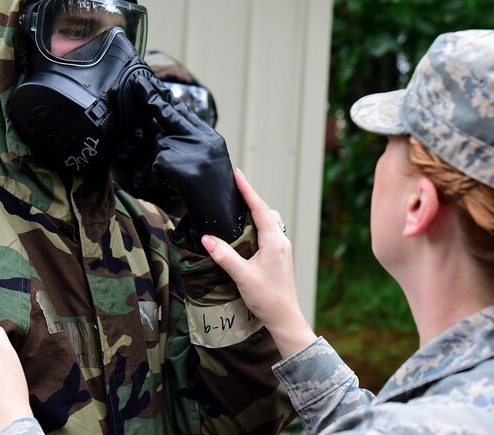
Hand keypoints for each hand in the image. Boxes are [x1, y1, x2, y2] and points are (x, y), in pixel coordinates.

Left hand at [129, 73, 246, 245]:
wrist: (224, 219)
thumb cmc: (214, 194)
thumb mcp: (209, 160)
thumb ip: (192, 141)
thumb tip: (169, 120)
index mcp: (212, 139)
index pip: (184, 113)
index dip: (166, 100)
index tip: (150, 85)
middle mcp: (205, 141)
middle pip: (170, 116)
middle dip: (152, 103)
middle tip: (137, 84)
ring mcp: (194, 153)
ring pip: (161, 144)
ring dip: (160, 159)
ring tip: (175, 176)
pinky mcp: (183, 167)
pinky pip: (159, 162)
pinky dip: (159, 174)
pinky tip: (171, 183)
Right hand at [201, 169, 316, 358]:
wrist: (286, 319)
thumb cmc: (267, 298)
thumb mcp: (242, 276)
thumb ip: (224, 255)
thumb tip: (207, 238)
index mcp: (274, 241)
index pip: (259, 208)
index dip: (247, 190)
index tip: (237, 174)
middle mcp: (281, 241)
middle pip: (266, 211)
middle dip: (251, 198)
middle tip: (235, 188)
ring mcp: (282, 249)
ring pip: (270, 222)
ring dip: (256, 213)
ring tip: (238, 208)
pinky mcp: (280, 257)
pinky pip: (270, 233)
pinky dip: (258, 226)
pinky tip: (247, 233)